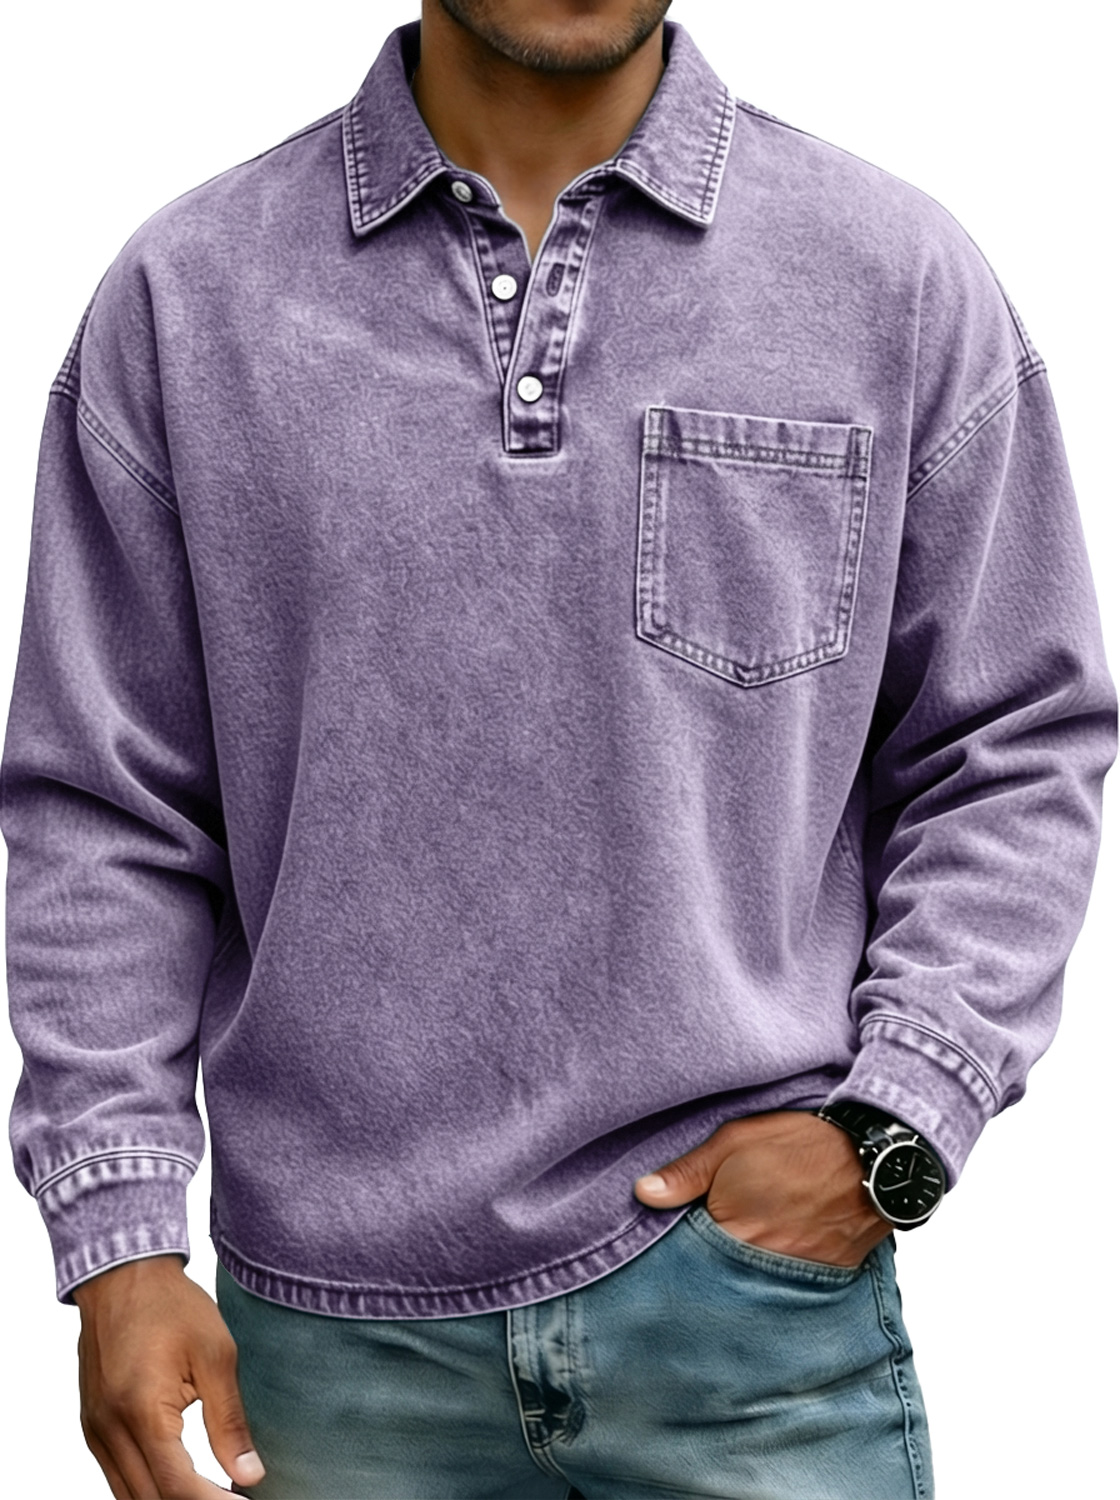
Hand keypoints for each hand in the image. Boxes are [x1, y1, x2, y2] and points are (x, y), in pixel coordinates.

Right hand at [73, 1253, 265, 1496]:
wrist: (122, 1275)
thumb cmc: (170, 1305)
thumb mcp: (215, 1355)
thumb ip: (229, 1421)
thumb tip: (249, 1474)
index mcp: (141, 1411)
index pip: (177, 1487)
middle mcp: (109, 1430)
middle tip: (233, 1497)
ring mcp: (96, 1431)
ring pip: (129, 1496)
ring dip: (170, 1499)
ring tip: (215, 1492)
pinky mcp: (93, 1426)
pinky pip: (118, 1476)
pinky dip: (149, 1487)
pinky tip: (182, 1481)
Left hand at [633, 1109, 892, 1268]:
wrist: (873, 1158)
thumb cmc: (800, 1145)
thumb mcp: (734, 1142)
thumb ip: (687, 1173)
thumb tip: (643, 1194)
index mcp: (731, 1230)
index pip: (684, 1256)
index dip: (673, 1250)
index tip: (661, 1248)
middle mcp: (758, 1264)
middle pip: (715, 1278)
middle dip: (702, 1270)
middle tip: (694, 1260)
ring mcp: (791, 1276)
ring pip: (748, 1287)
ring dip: (736, 1278)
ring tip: (731, 1265)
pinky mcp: (820, 1280)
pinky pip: (785, 1291)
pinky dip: (772, 1282)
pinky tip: (767, 1266)